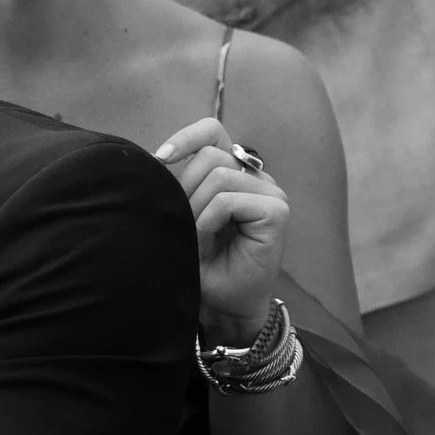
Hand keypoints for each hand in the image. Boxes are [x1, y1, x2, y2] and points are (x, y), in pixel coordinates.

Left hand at [154, 118, 287, 344]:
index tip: (159, 159)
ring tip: (195, 238)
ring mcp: (270, 192)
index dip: (185, 138)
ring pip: (218, 177)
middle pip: (209, 156)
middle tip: (182, 224)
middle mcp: (255, 175)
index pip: (212, 131)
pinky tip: (207, 242)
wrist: (222, 303)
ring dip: (195, 211)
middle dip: (184, 189)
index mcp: (233, 170)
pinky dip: (208, 222)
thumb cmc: (200, 260)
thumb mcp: (182, 214)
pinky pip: (228, 200)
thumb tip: (156, 157)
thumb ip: (179, 183)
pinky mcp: (277, 210)